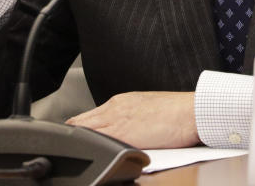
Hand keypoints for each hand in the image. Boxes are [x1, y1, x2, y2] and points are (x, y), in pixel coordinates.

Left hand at [66, 91, 199, 148]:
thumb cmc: (178, 112)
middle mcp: (116, 109)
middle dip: (72, 134)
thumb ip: (131, 117)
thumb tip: (123, 129)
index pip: (91, 115)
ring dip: (78, 139)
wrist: (192, 112)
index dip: (78, 126)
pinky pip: (99, 141)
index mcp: (121, 102)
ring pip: (86, 130)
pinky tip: (85, 152)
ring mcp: (118, 121)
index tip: (71, 134)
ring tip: (69, 149)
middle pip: (83, 122)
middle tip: (62, 144)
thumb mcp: (148, 108)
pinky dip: (90, 145)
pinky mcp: (125, 135)